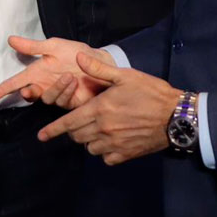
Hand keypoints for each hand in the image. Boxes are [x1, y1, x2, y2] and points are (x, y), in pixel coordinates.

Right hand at [0, 36, 114, 106]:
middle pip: (29, 94)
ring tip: (69, 77)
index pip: (17, 82)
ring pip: (47, 98)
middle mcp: (45, 84)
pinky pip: (61, 101)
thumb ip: (33, 46)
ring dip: (56, 88)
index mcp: (38, 71)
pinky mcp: (69, 103)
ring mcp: (56, 94)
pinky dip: (67, 91)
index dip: (3, 89)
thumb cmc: (77, 53)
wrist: (100, 63)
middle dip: (28, 94)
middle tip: (29, 89)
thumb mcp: (54, 46)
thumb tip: (11, 40)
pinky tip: (75, 82)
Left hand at [36, 53, 181, 163]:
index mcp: (99, 109)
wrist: (175, 115)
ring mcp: (115, 144)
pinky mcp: (126, 154)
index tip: (41, 136)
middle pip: (77, 136)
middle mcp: (103, 130)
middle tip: (79, 121)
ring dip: (88, 140)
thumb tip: (77, 58)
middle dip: (73, 130)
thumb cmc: (150, 92)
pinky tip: (110, 142)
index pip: (68, 123)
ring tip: (96, 129)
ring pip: (90, 148)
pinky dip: (104, 152)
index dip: (53, 130)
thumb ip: (98, 68)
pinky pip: (106, 158)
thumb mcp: (124, 75)